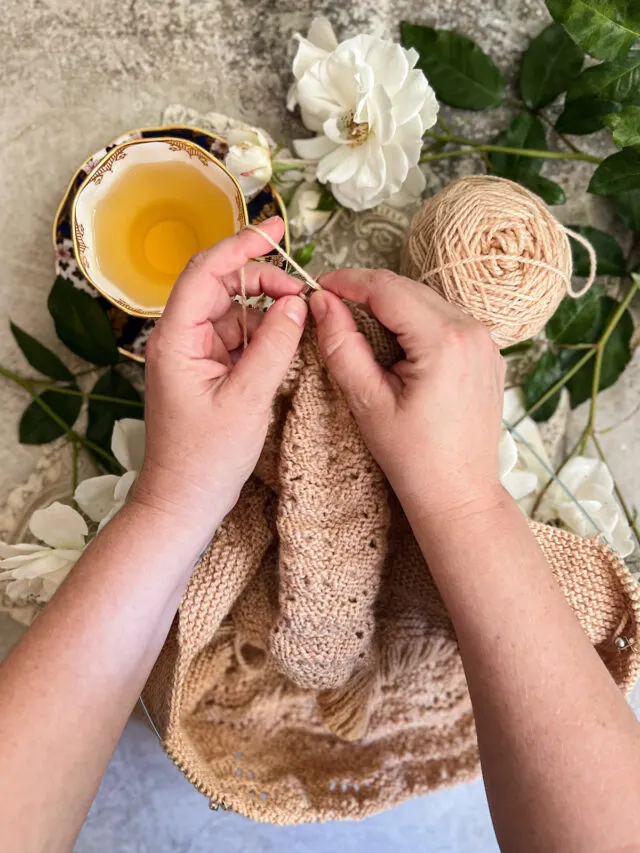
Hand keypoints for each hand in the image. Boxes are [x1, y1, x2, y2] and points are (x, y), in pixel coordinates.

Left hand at [133, 217, 306, 540]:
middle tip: (302, 291)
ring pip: (232, 312)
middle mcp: (179, 338)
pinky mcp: (205, 370)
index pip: (207, 272)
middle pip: (220, 286)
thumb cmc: (206, 458)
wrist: (183, 501)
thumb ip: (274, 346)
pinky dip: (261, 333)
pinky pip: (236, 337)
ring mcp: (192, 354)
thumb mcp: (247, 399)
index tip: (277, 229)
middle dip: (262, 280)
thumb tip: (297, 303)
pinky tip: (286, 339)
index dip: (242, 245)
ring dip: (265, 309)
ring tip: (301, 318)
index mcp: (176, 338)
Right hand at [310, 269, 505, 521]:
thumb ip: (342, 346)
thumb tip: (322, 303)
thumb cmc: (414, 458)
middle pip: (408, 290)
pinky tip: (392, 343)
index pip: (388, 288)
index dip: (348, 282)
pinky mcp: (488, 354)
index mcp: (444, 340)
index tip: (318, 287)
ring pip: (427, 302)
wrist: (460, 494)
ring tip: (356, 324)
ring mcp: (486, 341)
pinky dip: (415, 322)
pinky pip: (445, 321)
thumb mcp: (368, 402)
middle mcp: (473, 331)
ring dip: (391, 306)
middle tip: (329, 305)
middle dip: (367, 292)